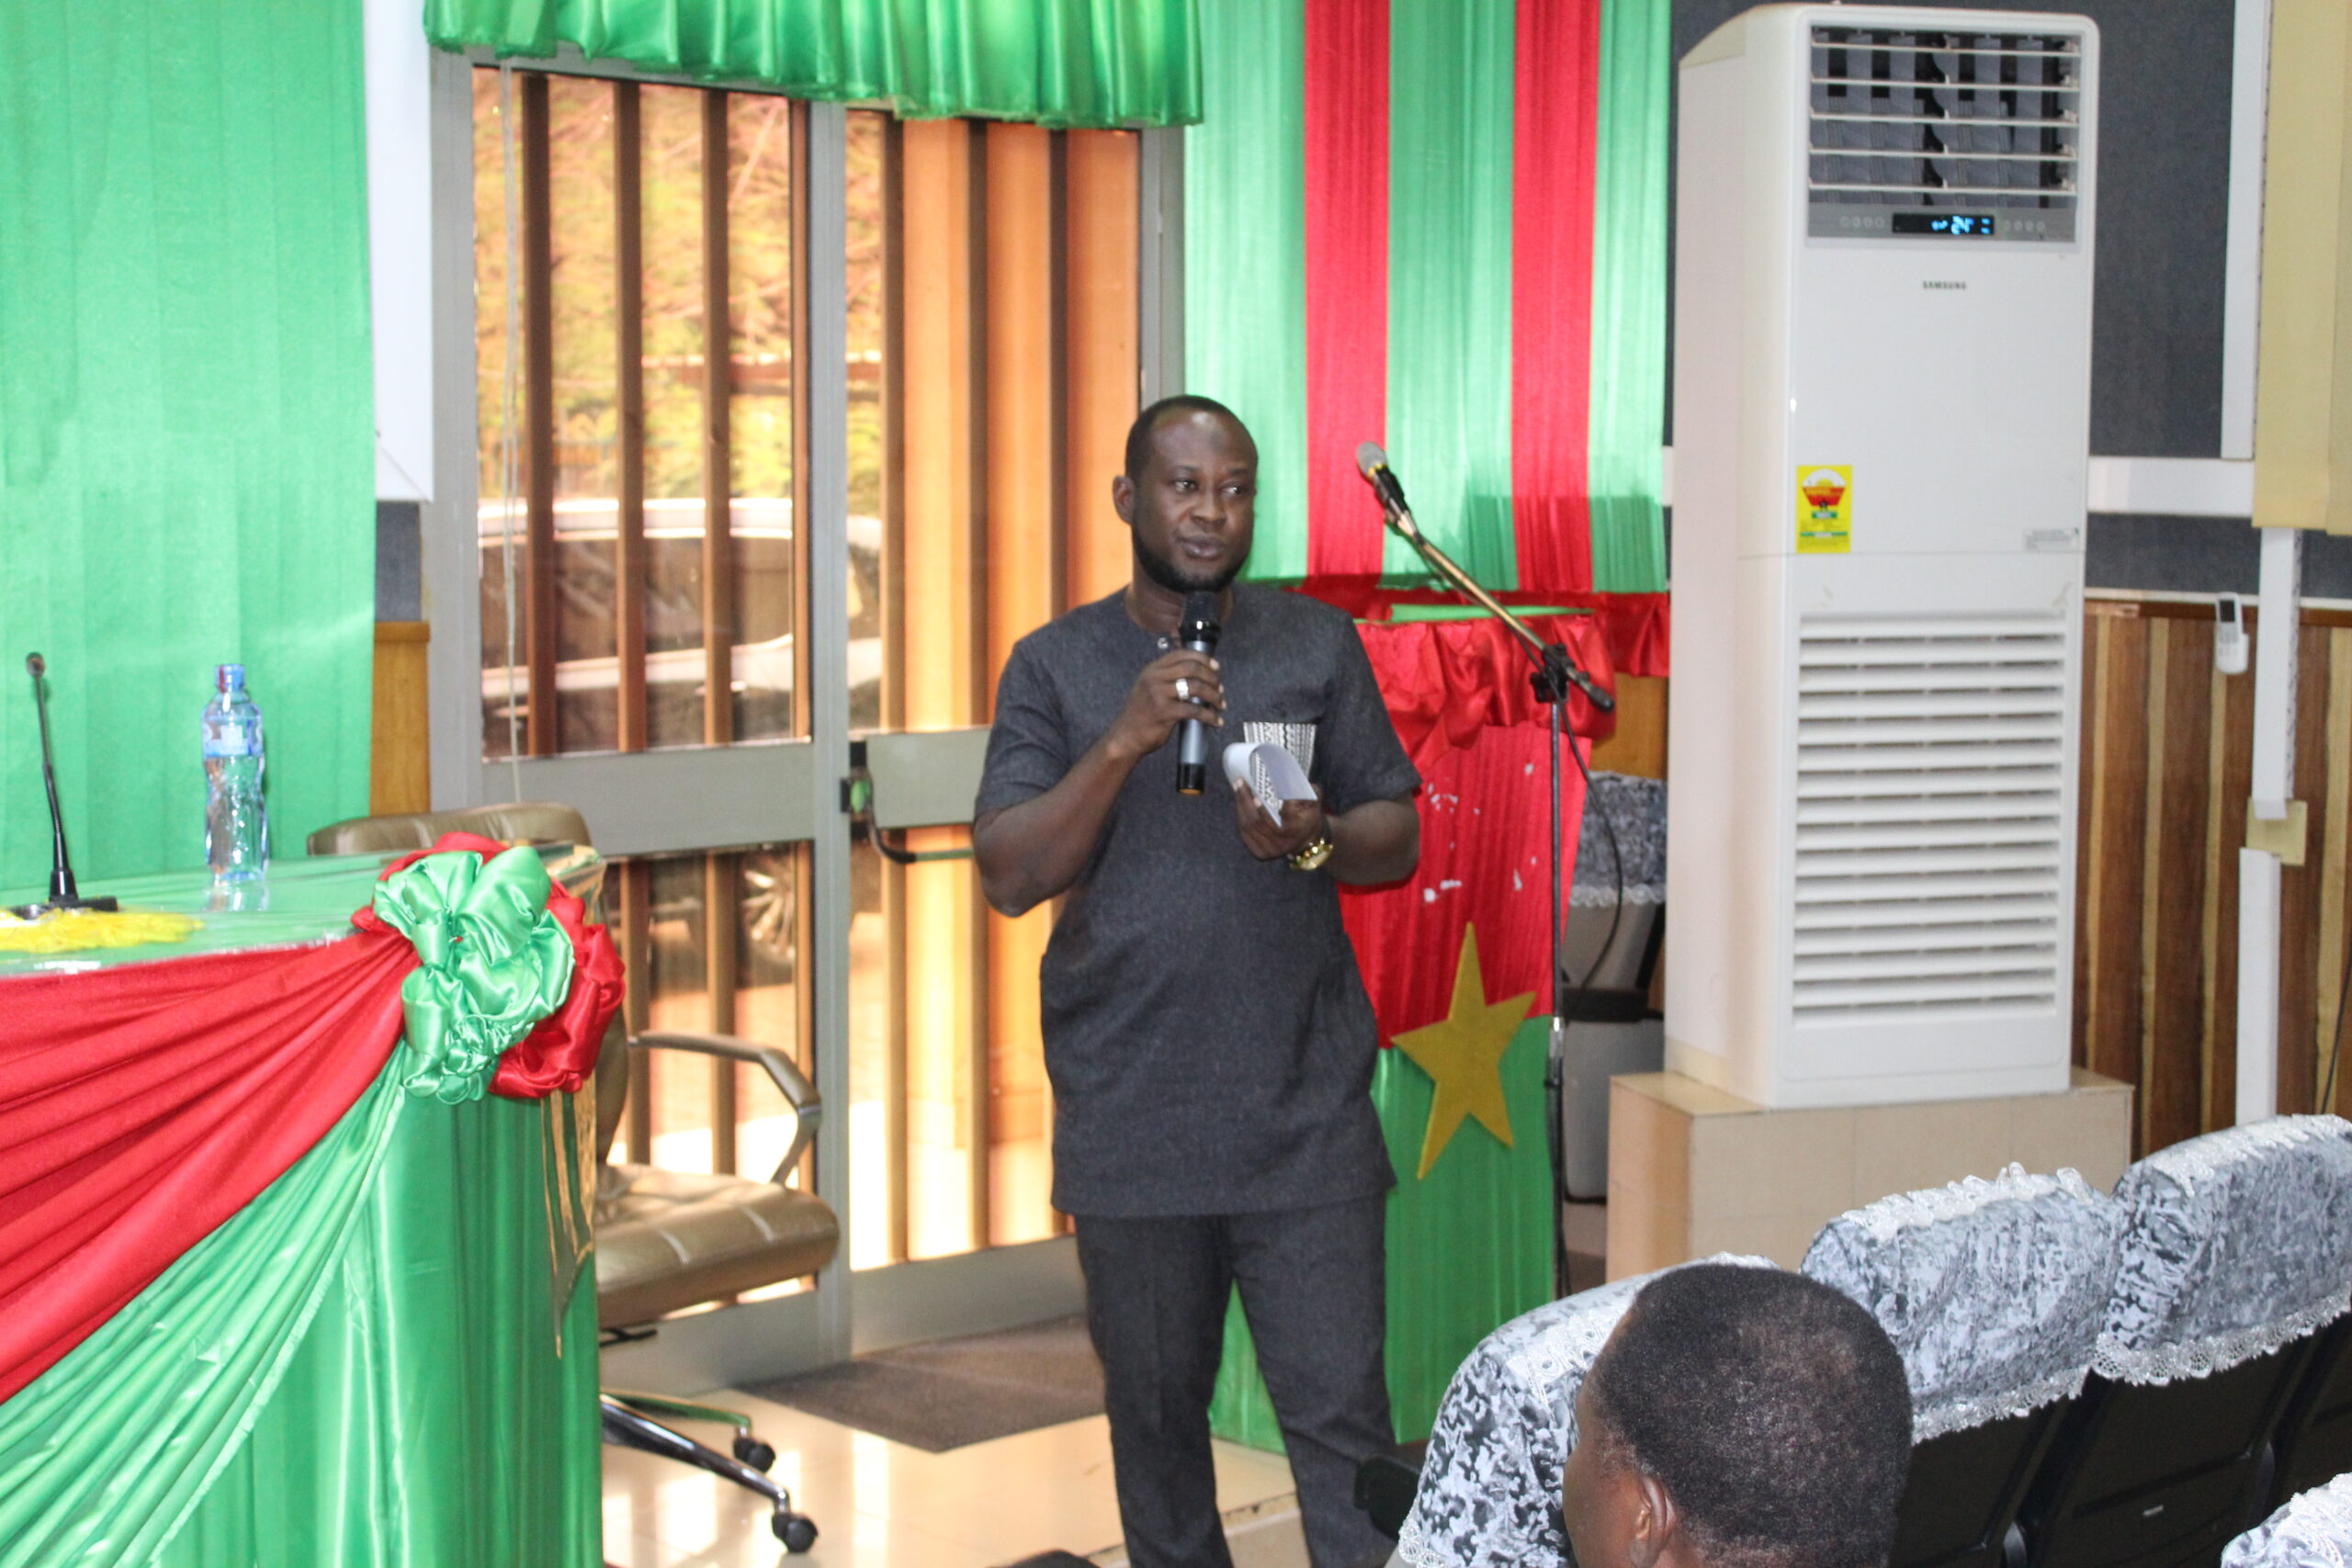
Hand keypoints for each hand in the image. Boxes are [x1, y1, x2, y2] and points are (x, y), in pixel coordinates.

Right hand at [1105, 650, 1223, 761]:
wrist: (1126, 736)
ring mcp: (1158, 694)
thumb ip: (1167, 678)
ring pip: (1196, 687)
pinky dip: (1209, 716)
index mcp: (1152, 669)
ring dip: (1213, 695)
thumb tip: (1198, 676)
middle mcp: (1154, 678)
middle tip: (1219, 688)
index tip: (1215, 667)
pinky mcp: (1164, 712)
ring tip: (1220, 704)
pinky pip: (1194, 710)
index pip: (1181, 654)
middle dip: (1211, 677)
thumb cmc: (1141, 714)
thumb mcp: (1149, 688)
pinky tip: (1215, 721)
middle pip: (1192, 668)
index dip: (1202, 658)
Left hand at [1233, 780, 1327, 861]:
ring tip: (1238, 788)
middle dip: (1245, 800)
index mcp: (1295, 832)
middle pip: (1256, 822)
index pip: (1276, 820)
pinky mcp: (1260, 854)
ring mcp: (1269, 852)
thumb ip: (1307, 791)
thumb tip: (1288, 780)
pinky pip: (1245, 833)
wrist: (1307, 841)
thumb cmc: (1309, 817)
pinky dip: (1240, 816)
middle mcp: (1281, 845)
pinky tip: (1239, 802)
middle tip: (1240, 782)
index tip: (1255, 793)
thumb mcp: (1314, 802)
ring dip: (1240, 806)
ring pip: (1248, 827)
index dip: (1263, 810)